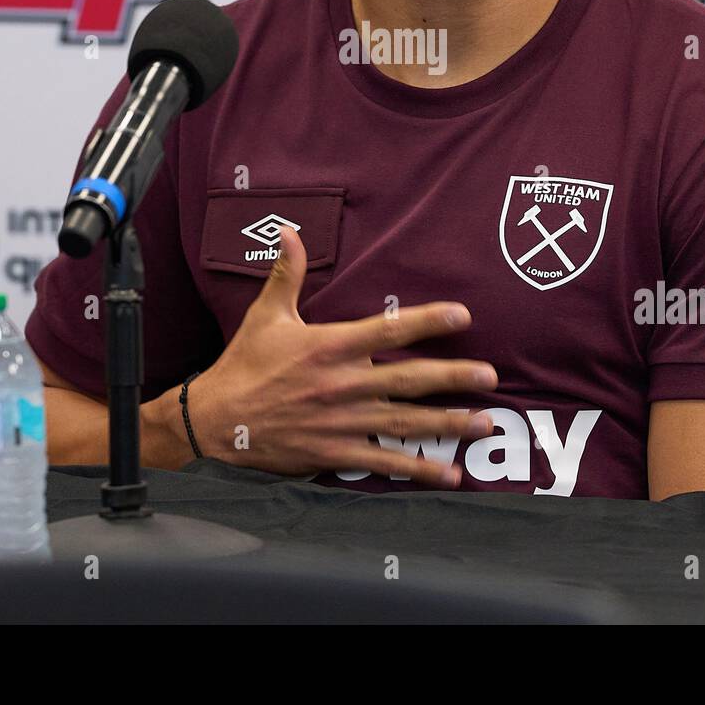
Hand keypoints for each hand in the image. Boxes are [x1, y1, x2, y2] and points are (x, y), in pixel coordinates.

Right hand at [178, 226, 496, 486]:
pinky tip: (449, 472)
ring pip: (406, 422)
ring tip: (484, 421)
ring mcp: (342, 422)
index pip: (389, 330)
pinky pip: (383, 463)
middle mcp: (343, 384)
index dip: (427, 321)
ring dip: (448, 422)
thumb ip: (286, 274)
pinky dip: (417, 469)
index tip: (462, 315)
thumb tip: (290, 231)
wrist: (213, 423)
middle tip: (491, 375)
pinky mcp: (334, 454)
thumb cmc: (243, 365)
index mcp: (330, 346)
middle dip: (453, 377)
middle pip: (409, 379)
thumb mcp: (266, 315)